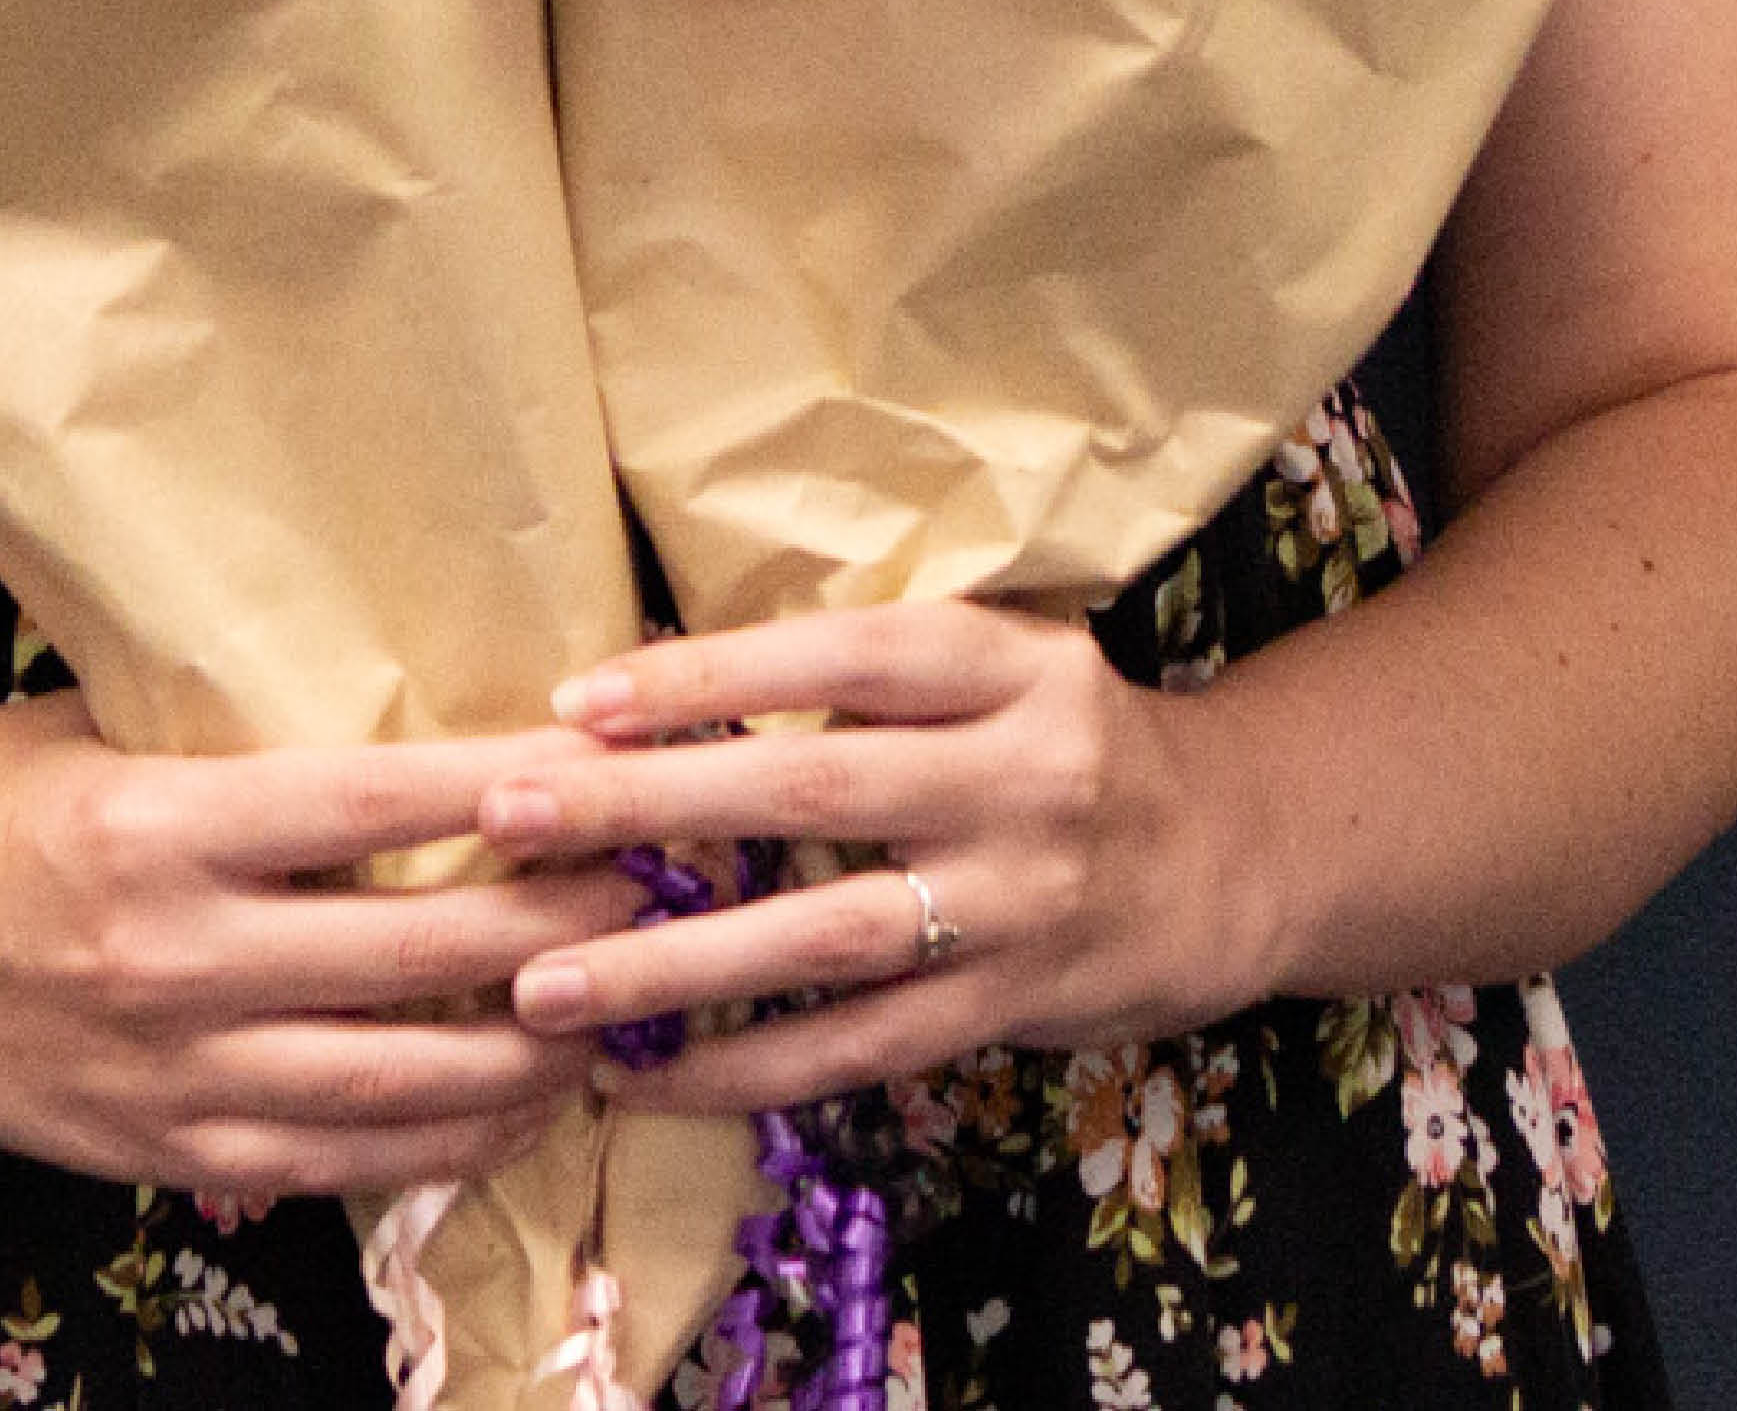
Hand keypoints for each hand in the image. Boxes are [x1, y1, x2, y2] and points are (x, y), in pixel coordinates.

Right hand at [0, 690, 635, 1192]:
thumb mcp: (86, 728)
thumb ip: (229, 742)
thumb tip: (398, 709)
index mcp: (152, 826)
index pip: (376, 806)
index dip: (508, 792)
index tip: (608, 766)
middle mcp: (168, 961)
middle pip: (420, 955)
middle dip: (563, 923)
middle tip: (657, 881)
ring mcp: (163, 1075)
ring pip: (401, 1084)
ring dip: (532, 1051)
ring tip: (620, 1005)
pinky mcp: (153, 1153)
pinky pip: (333, 1164)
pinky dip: (441, 1142)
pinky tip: (515, 1108)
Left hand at [464, 606, 1281, 1110]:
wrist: (1227, 853)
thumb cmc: (1061, 738)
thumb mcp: (997, 663)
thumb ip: (865, 671)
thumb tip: (656, 686)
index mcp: (1007, 666)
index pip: (841, 655)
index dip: (710, 675)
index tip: (579, 701)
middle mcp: (1019, 777)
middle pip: (809, 786)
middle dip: (646, 805)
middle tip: (508, 816)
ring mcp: (1018, 903)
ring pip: (823, 937)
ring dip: (672, 968)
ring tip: (546, 986)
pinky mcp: (1009, 1007)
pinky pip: (860, 1049)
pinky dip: (746, 1071)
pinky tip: (644, 1081)